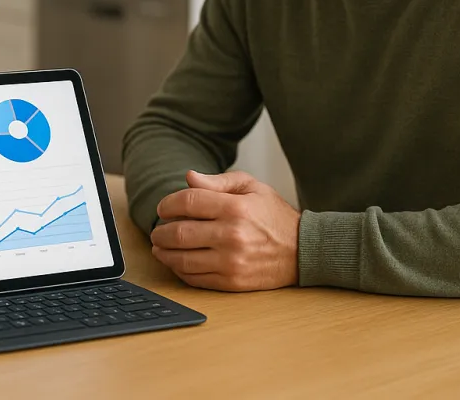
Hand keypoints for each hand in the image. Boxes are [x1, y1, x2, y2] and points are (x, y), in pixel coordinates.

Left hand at [150, 170, 299, 291]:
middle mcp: (232, 235)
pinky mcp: (232, 282)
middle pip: (179, 233)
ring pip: (182, 259)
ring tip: (160, 248)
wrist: (302, 251)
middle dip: (160, 232)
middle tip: (156, 231)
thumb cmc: (274, 216)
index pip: (187, 202)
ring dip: (164, 253)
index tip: (162, 209)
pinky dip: (179, 270)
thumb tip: (189, 178)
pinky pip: (195, 278)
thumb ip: (218, 181)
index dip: (168, 204)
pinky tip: (176, 263)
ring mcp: (231, 261)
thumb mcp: (252, 187)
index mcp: (235, 208)